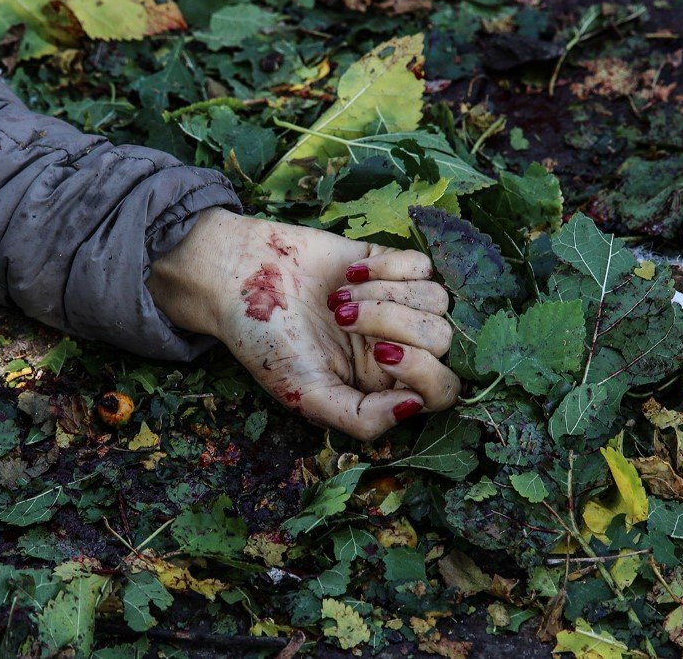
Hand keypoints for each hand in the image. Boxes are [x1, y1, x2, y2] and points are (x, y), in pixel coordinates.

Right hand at [147, 208, 460, 439]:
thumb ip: (362, 418)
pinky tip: (349, 275)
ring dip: (385, 295)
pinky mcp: (390, 265)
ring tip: (339, 299)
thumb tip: (416, 407)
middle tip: (342, 318)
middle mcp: (399, 346)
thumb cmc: (267, 342)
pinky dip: (386, 267)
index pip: (443, 389)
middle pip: (442, 339)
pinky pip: (422, 265)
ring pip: (437, 300)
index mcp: (384, 385)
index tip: (381, 354)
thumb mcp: (307, 395)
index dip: (425, 372)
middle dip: (393, 323)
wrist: (240, 277)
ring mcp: (399, 304)